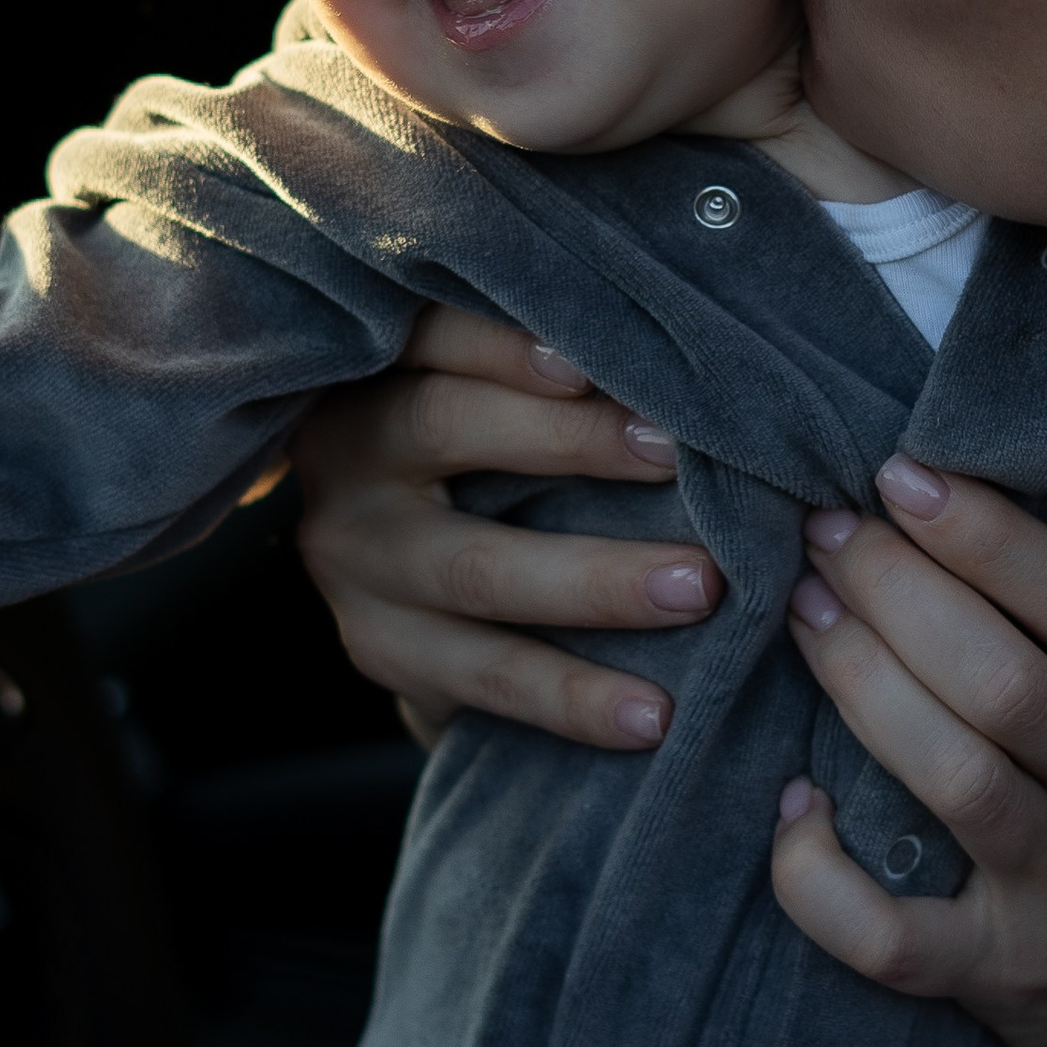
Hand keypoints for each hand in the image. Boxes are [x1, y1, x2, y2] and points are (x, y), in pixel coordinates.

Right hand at [288, 307, 721, 749]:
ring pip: (475, 570)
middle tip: (680, 454)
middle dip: (572, 439)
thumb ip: (565, 373)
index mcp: (378, 365)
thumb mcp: (507, 395)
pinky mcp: (379, 648)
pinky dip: (572, 697)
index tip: (598, 358)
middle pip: (445, 426)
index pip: (431, 331)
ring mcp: (353, 560)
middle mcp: (347, 452)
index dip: (506, 341)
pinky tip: (654, 715)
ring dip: (595, 582)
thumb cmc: (506, 449)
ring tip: (699, 589)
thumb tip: (694, 362)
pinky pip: (483, 677)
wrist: (426, 583)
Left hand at [773, 457, 1046, 1046]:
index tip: (904, 475)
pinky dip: (823, 880)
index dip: (988, 538)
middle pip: (1004, 683)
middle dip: (900, 592)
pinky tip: (790, 811)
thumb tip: (999, 521)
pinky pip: (894, 938)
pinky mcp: (1006, 979)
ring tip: (802, 612)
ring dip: (863, 686)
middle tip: (825, 530)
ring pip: (954, 780)